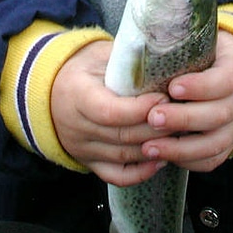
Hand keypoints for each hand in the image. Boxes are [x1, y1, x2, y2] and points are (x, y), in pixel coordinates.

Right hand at [51, 40, 167, 185]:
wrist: (49, 90)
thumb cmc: (80, 68)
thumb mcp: (98, 55)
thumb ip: (125, 60)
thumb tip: (161, 59)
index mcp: (76, 96)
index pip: (111, 111)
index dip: (141, 108)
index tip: (165, 96)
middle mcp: (77, 127)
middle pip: (123, 136)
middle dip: (157, 127)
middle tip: (182, 115)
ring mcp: (82, 149)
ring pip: (125, 157)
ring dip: (155, 148)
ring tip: (179, 134)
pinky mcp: (89, 162)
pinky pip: (117, 176)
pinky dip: (141, 172)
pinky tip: (161, 159)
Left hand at [142, 30, 232, 171]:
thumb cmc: (211, 53)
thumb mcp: (205, 41)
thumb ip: (182, 44)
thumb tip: (140, 44)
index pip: (226, 79)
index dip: (200, 86)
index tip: (172, 87)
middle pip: (219, 114)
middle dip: (183, 119)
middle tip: (152, 118)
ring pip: (215, 143)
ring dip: (180, 148)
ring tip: (149, 146)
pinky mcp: (231, 143)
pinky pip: (212, 160)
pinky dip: (187, 161)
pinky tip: (164, 156)